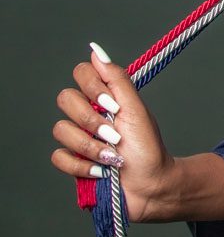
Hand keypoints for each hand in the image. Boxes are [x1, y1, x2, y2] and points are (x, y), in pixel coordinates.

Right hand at [51, 43, 176, 222]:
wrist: (151, 185)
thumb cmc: (148, 147)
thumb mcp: (136, 109)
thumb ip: (116, 79)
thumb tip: (95, 50)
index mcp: (105, 97)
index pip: (81, 73)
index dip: (92, 87)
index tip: (113, 104)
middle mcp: (88, 114)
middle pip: (65, 99)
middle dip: (91, 119)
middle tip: (115, 133)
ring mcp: (78, 138)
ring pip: (61, 129)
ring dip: (91, 146)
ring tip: (113, 155)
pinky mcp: (72, 162)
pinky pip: (58, 156)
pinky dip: (82, 165)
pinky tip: (101, 170)